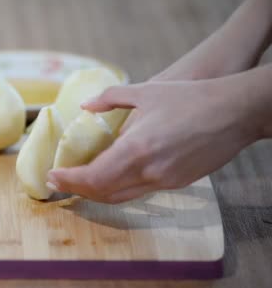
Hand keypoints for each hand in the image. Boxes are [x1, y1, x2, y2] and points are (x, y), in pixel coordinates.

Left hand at [47, 78, 259, 203]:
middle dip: (76, 189)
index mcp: (137, 148)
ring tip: (78, 183)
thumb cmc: (190, 97)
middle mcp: (149, 171)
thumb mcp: (146, 91)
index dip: (69, 179)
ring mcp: (165, 180)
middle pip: (103, 192)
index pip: (93, 176)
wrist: (236, 112)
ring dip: (96, 193)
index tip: (52, 175)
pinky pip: (139, 191)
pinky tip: (109, 178)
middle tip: (59, 181)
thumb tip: (86, 105)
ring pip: (121, 196)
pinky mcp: (178, 183)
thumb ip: (111, 99)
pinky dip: (117, 189)